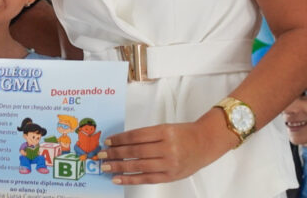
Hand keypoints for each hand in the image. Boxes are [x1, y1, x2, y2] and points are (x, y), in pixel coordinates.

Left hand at [97, 116, 233, 184]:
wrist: (205, 143)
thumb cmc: (183, 134)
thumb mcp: (165, 128)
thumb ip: (147, 136)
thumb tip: (122, 143)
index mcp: (164, 132)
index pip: (136, 136)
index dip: (120, 139)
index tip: (108, 142)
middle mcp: (167, 148)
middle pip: (135, 151)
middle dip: (115, 154)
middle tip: (101, 155)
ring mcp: (169, 163)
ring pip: (139, 166)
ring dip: (119, 167)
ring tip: (106, 167)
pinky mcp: (170, 176)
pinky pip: (147, 178)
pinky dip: (131, 179)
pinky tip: (118, 178)